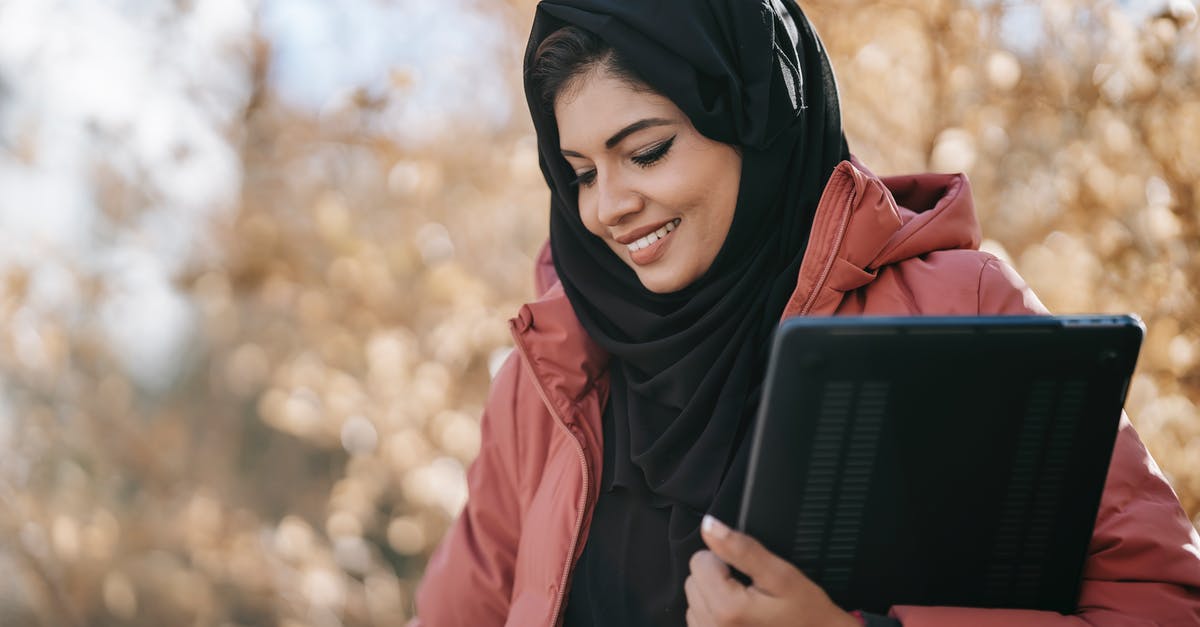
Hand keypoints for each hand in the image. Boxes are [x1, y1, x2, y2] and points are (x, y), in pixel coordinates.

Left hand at [685, 515, 860, 626]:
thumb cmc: (807, 615)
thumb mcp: (781, 575)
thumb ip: (742, 548)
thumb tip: (709, 525)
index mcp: (726, 609)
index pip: (700, 560)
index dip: (726, 560)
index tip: (749, 574)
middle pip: (694, 580)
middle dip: (719, 578)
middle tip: (752, 591)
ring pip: (695, 600)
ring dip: (716, 597)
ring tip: (748, 606)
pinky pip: (699, 620)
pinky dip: (715, 615)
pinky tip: (741, 619)